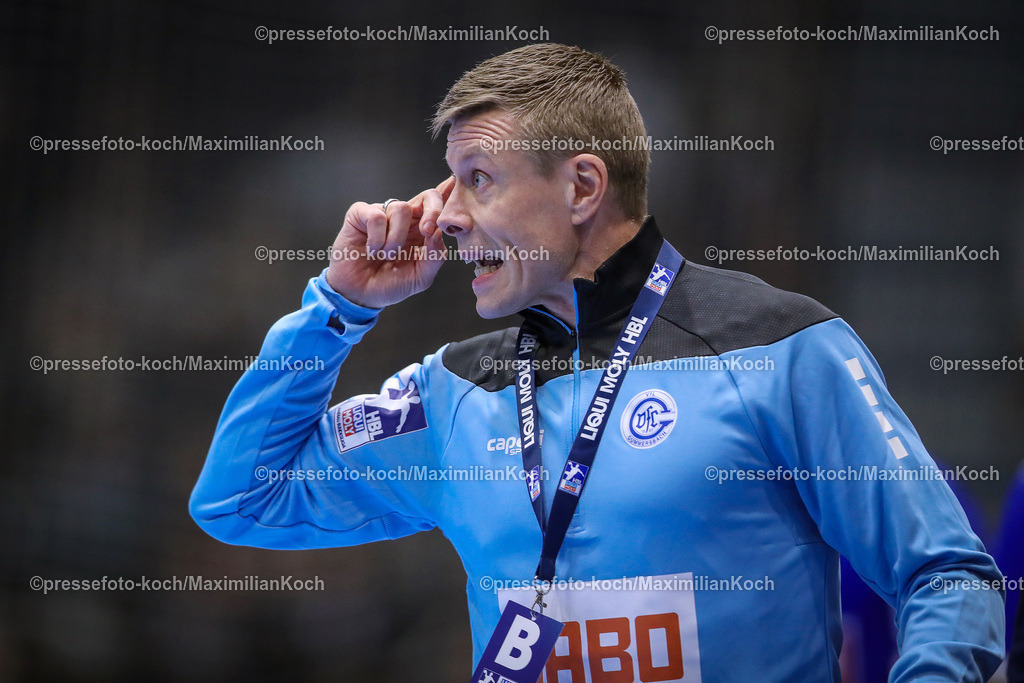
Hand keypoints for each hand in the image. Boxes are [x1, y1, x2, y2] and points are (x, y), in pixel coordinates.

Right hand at [325, 177, 453, 307]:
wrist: (360, 294)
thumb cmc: (390, 283)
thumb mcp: (421, 277)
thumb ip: (435, 257)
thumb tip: (439, 234)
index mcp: (423, 231)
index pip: (440, 207)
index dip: (449, 193)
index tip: (455, 188)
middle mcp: (406, 219)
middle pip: (428, 196)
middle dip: (433, 210)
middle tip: (427, 231)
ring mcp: (384, 214)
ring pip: (401, 208)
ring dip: (396, 237)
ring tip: (387, 255)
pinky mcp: (361, 214)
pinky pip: (376, 215)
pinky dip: (377, 237)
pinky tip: (373, 249)